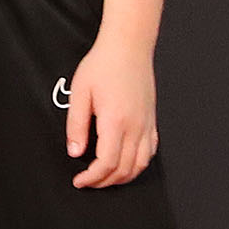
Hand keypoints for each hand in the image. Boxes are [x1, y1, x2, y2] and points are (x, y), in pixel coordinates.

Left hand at [65, 35, 158, 188]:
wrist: (128, 47)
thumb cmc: (103, 65)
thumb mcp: (80, 92)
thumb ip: (76, 125)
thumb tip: (75, 152)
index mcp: (115, 121)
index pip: (106, 163)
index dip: (92, 178)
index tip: (79, 180)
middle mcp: (135, 127)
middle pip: (124, 169)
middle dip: (104, 182)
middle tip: (88, 181)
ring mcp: (147, 125)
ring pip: (140, 165)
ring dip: (122, 177)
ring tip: (105, 177)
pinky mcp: (152, 121)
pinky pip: (150, 152)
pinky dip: (138, 165)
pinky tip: (126, 164)